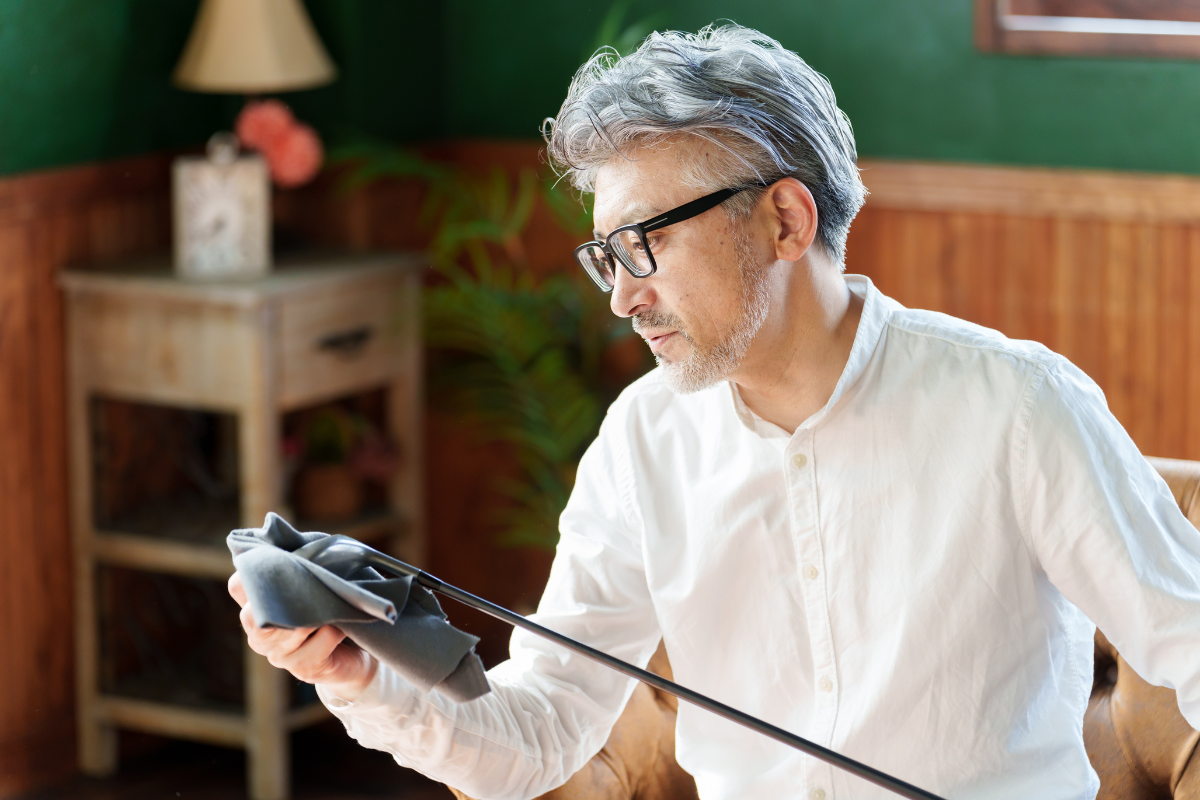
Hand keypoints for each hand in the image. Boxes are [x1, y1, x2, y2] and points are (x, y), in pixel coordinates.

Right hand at [228, 571, 377, 700]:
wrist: (356, 653)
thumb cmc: (331, 608)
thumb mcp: (315, 582)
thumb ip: (300, 565)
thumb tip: (298, 543)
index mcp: (257, 608)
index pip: (238, 586)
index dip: (253, 573)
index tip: (280, 559)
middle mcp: (260, 634)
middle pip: (252, 615)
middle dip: (285, 598)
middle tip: (311, 588)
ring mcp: (278, 654)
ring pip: (293, 626)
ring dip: (319, 613)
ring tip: (333, 607)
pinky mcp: (302, 668)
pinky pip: (322, 638)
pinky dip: (337, 629)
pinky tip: (342, 628)